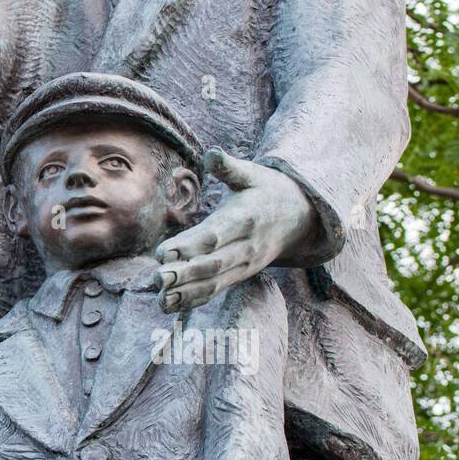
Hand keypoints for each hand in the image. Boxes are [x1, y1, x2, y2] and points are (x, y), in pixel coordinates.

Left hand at [154, 148, 318, 311]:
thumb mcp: (252, 173)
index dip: (189, 245)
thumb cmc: (267, 190)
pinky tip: (170, 306)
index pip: (215, 235)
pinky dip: (194, 300)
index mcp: (245, 219)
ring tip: (160, 299)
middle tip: (157, 278)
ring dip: (186, 292)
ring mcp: (246, 265)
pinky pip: (217, 290)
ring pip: (214, 282)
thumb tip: (211, 153)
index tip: (162, 251)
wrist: (301, 216)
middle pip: (213, 264)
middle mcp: (247, 246)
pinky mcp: (242, 275)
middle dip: (184, 273)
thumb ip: (229, 166)